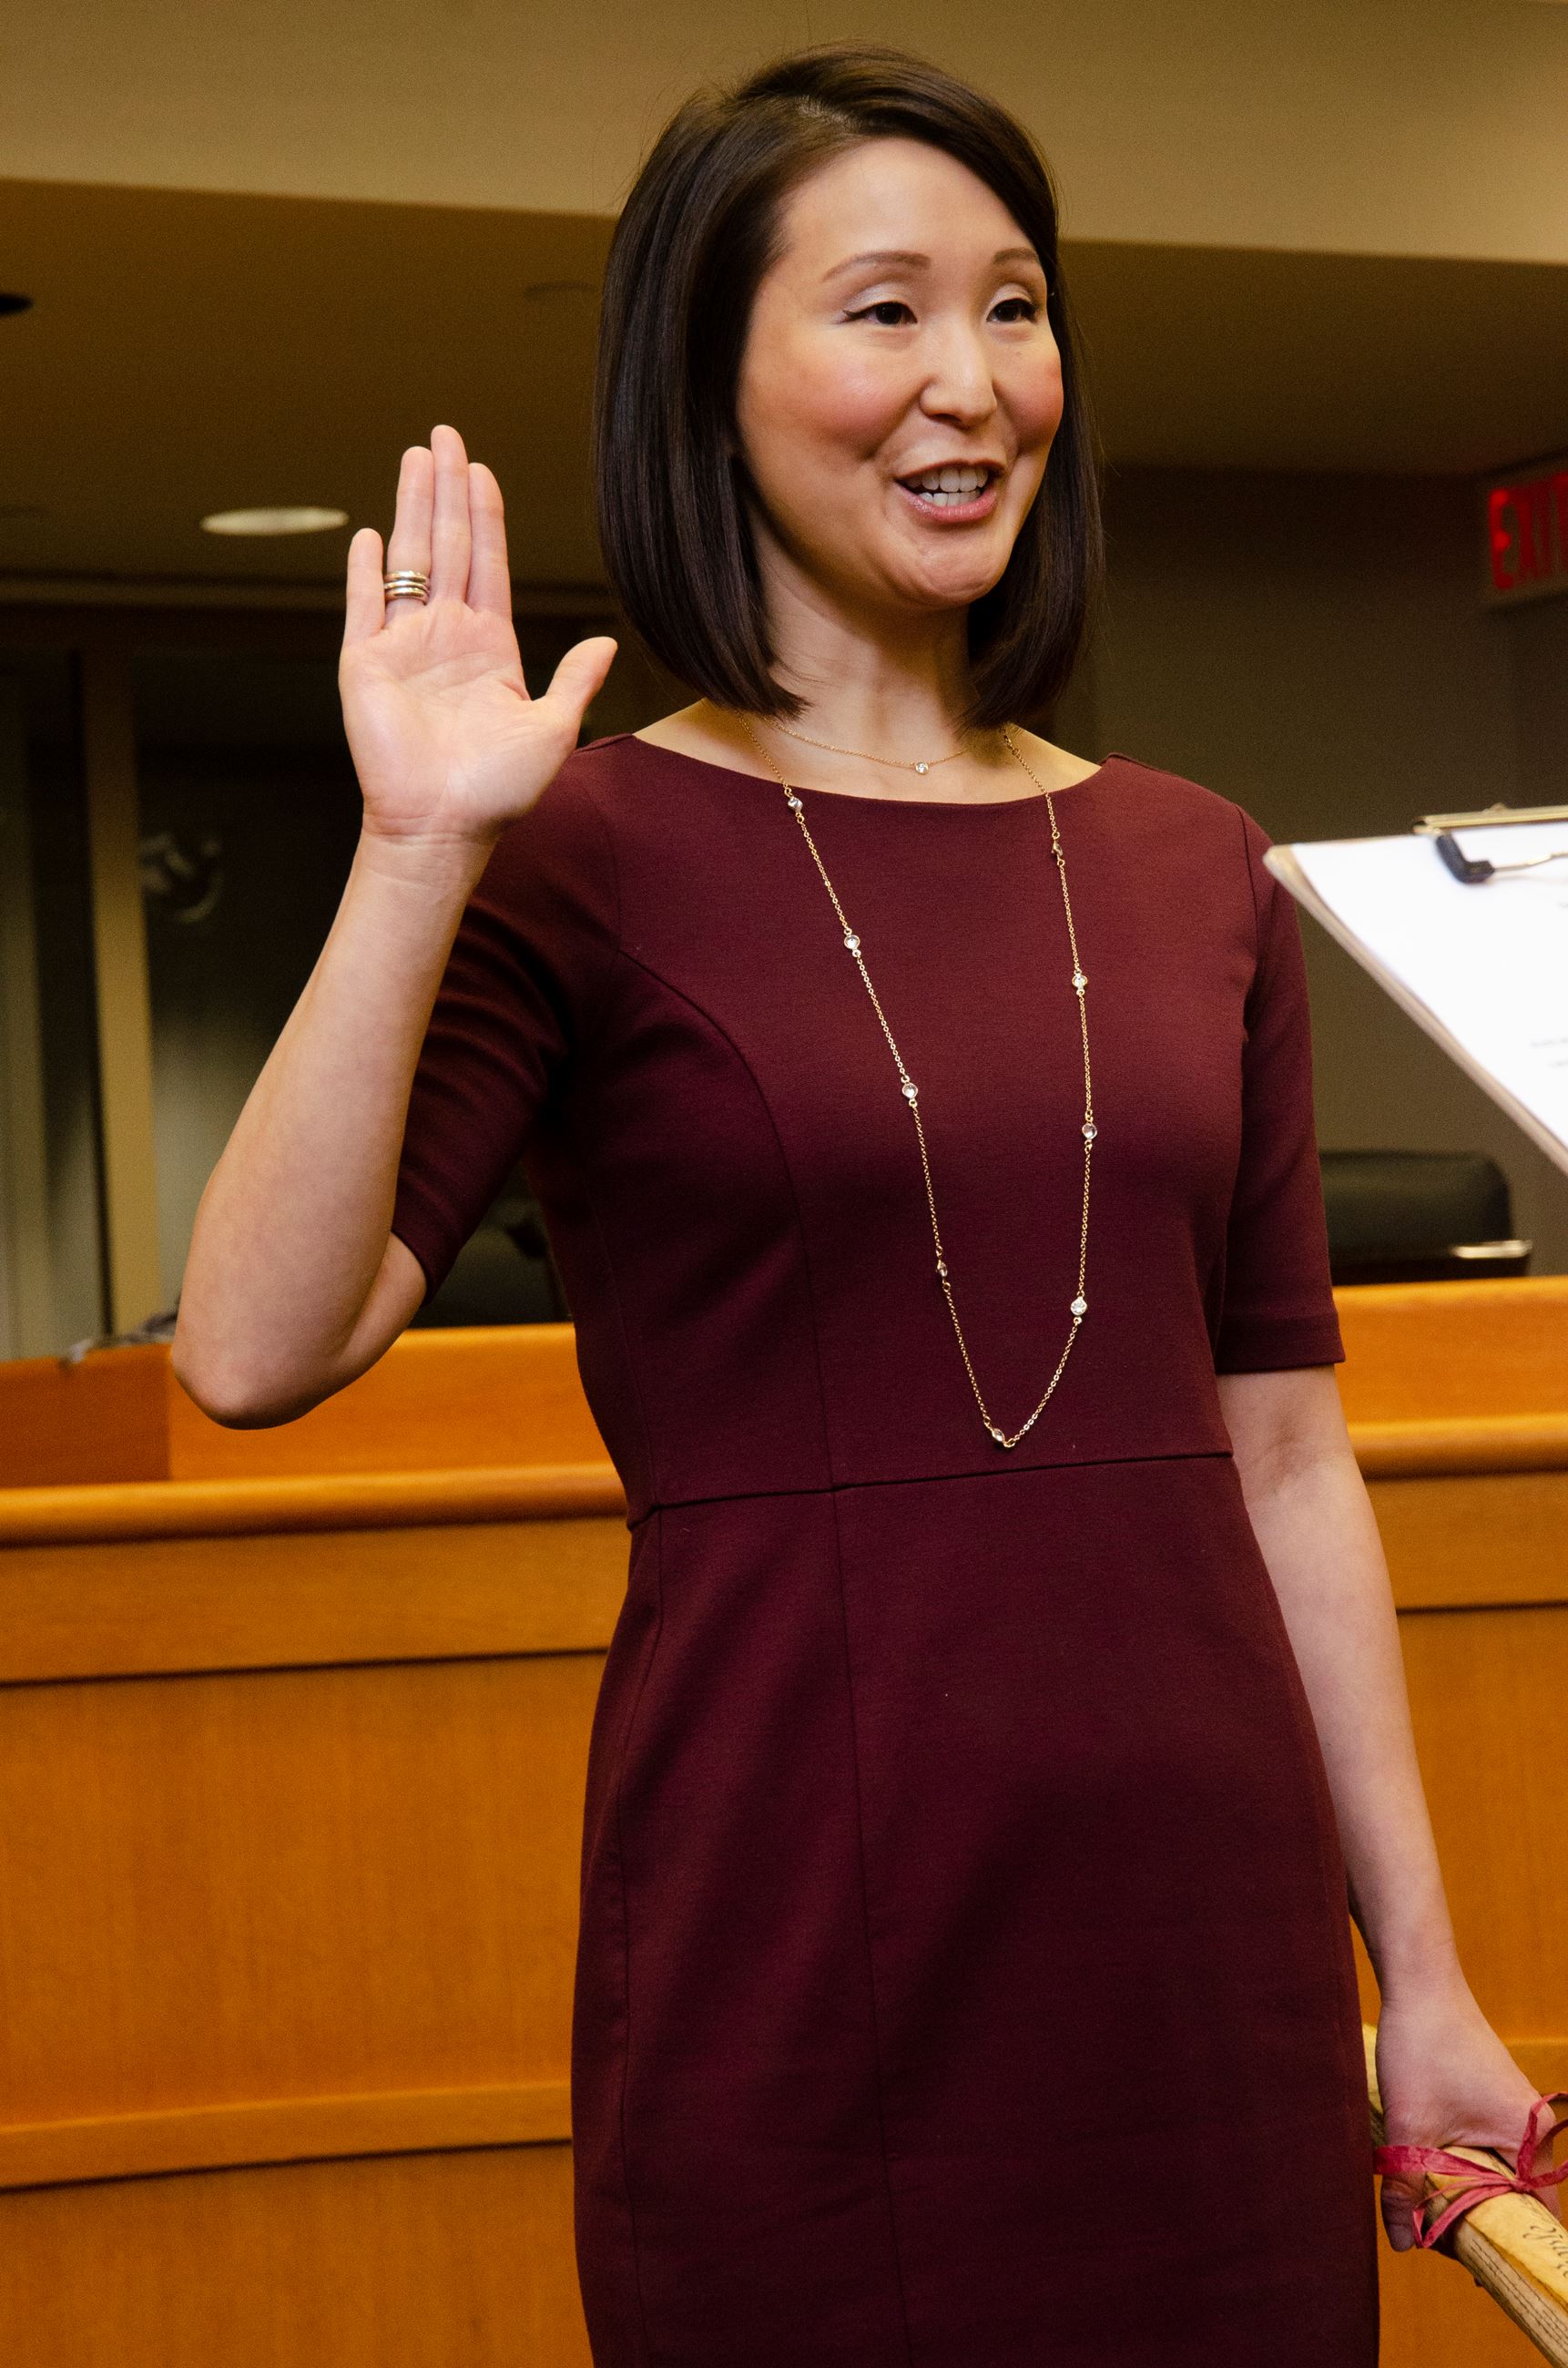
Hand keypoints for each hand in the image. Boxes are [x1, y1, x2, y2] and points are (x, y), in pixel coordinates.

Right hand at [339, 424, 616, 850]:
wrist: (443, 829)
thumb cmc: (499, 792)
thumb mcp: (554, 730)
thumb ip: (575, 680)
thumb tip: (606, 643)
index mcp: (489, 648)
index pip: (488, 564)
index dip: (486, 515)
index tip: (481, 470)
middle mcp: (445, 638)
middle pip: (448, 546)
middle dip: (447, 490)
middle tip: (446, 435)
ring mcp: (403, 648)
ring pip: (409, 560)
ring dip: (413, 508)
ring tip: (416, 457)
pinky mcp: (366, 665)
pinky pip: (364, 606)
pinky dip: (366, 570)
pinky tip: (370, 533)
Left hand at [1374, 1973, 1563, 2250]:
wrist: (1420, 1981)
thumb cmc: (1423, 2046)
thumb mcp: (1411, 2126)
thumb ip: (1406, 2189)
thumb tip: (1404, 2244)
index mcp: (1531, 2137)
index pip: (1536, 2214)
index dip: (1506, 2244)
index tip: (1475, 2266)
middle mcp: (1533, 2127)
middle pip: (1513, 2198)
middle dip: (1477, 2221)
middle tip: (1436, 2239)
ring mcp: (1513, 2113)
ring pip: (1495, 2173)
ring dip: (1463, 2192)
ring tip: (1425, 2207)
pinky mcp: (1491, 2101)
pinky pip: (1485, 2149)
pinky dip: (1459, 2166)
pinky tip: (1426, 2171)